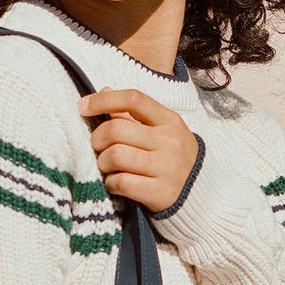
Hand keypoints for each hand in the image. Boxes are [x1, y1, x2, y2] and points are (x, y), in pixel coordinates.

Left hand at [79, 89, 199, 213]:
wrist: (202, 194)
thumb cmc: (173, 157)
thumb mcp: (161, 130)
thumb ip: (133, 113)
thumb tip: (104, 90)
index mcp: (169, 120)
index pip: (133, 99)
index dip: (103, 100)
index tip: (83, 107)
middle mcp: (170, 142)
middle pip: (117, 129)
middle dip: (98, 138)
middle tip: (99, 147)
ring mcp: (167, 168)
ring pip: (115, 156)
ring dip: (102, 162)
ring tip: (107, 167)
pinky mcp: (160, 193)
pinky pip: (121, 182)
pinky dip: (110, 183)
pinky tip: (115, 183)